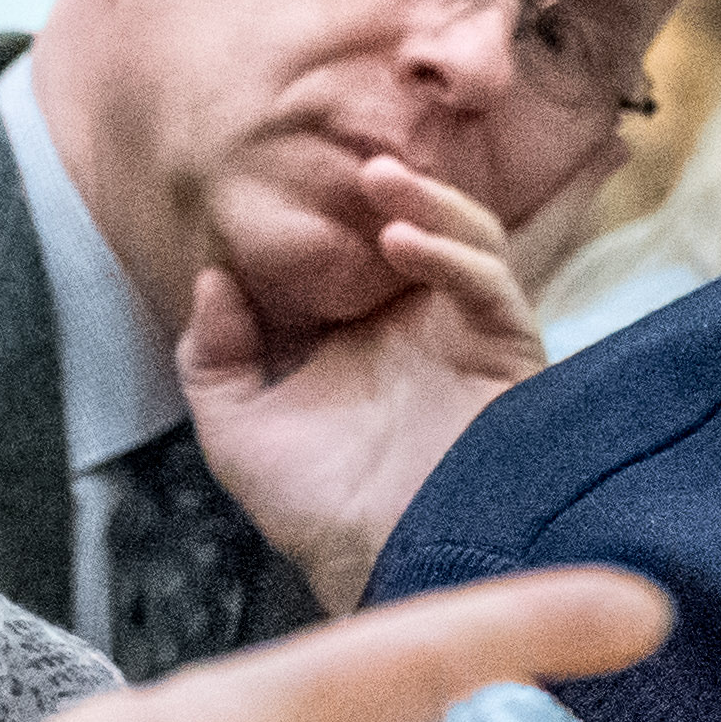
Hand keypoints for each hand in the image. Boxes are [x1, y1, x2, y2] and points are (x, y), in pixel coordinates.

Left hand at [187, 153, 554, 610]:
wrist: (380, 568)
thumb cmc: (318, 513)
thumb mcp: (237, 432)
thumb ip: (213, 357)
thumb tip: (212, 277)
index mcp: (365, 332)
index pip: (360, 243)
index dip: (335, 203)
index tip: (290, 165)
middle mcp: (424, 325)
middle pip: (423, 225)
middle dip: (395, 183)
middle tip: (351, 153)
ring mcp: (469, 335)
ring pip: (469, 238)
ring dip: (428, 201)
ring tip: (378, 178)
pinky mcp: (509, 354)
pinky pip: (493, 285)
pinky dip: (452, 252)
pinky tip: (403, 239)